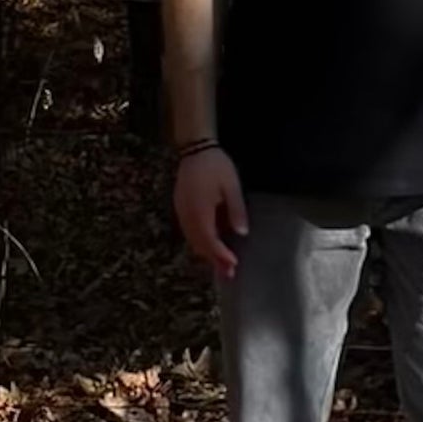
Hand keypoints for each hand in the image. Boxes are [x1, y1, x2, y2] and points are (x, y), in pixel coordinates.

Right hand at [173, 145, 248, 277]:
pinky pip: (189, 231)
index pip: (210, 240)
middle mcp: (187, 215)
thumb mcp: (231, 186)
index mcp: (200, 211)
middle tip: (228, 273)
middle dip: (214, 260)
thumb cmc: (215, 165)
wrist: (195, 148)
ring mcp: (181, 212)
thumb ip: (236, 211)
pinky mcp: (181, 207)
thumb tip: (242, 233)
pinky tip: (210, 245)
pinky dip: (199, 242)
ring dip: (206, 253)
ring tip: (221, 264)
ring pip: (192, 239)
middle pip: (199, 245)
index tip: (233, 264)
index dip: (221, 255)